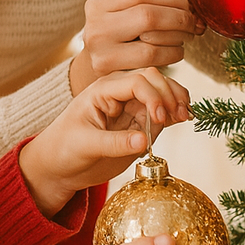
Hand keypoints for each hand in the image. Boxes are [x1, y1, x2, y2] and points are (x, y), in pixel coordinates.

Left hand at [19, 68, 189, 216]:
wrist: (58, 165)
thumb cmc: (64, 149)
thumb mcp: (84, 145)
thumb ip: (115, 142)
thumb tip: (144, 140)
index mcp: (103, 90)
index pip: (136, 82)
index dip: (153, 96)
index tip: (160, 118)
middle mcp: (120, 93)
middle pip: (153, 79)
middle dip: (169, 94)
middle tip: (179, 116)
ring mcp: (131, 107)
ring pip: (162, 92)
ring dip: (177, 100)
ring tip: (185, 117)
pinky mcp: (139, 123)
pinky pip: (162, 112)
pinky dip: (175, 112)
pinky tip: (185, 119)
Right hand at [68, 0, 204, 95]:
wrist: (100, 68)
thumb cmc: (122, 34)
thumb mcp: (133, 10)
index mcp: (98, 2)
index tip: (189, 3)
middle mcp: (94, 24)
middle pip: (148, 14)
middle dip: (180, 17)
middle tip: (196, 22)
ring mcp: (100, 49)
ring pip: (153, 38)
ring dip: (180, 36)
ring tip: (188, 34)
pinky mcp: (110, 69)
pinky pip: (153, 58)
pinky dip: (173, 52)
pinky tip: (177, 50)